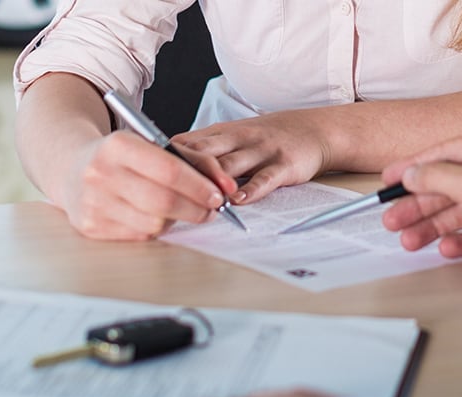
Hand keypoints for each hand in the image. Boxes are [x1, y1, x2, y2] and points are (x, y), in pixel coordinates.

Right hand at [60, 131, 237, 239]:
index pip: (170, 170)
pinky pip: (140, 236)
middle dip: (197, 208)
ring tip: (182, 209)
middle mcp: (100, 174)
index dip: (201, 186)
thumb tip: (228, 186)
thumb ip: (195, 160)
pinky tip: (157, 216)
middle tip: (213, 209)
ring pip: (154, 223)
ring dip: (178, 219)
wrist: (71, 168)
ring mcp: (92, 203)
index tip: (221, 194)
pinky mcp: (91, 227)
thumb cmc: (122, 157)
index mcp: (117, 145)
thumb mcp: (153, 145)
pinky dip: (156, 228)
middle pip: (164, 201)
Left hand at [173, 109, 331, 204]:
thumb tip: (165, 169)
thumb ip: (204, 151)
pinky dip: (250, 190)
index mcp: (222, 133)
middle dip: (184, 171)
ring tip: (198, 201)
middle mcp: (238, 138)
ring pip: (231, 165)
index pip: (188, 143)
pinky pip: (264, 178)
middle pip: (204, 152)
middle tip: (164, 191)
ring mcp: (261, 150)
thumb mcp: (232, 136)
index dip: (167, 160)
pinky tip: (238, 201)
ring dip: (213, 184)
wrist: (314, 130)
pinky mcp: (283, 164)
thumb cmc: (265, 138)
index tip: (147, 177)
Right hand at [382, 130, 461, 288]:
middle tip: (393, 220)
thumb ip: (434, 176)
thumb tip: (413, 172)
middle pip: (451, 184)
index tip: (389, 180)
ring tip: (410, 241)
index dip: (413, 167)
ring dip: (435, 226)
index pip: (445, 152)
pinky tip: (445, 248)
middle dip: (419, 205)